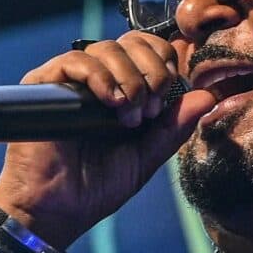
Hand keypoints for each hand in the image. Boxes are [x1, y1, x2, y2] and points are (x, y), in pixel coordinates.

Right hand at [0, 31, 218, 248]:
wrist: (56, 209)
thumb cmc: (96, 187)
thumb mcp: (146, 157)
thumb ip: (174, 127)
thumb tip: (208, 96)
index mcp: (124, 92)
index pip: (148, 50)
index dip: (164, 62)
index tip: (166, 95)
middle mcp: (99, 81)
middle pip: (131, 43)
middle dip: (151, 70)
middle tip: (150, 108)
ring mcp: (71, 81)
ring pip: (106, 48)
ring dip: (128, 77)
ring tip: (127, 114)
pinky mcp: (44, 84)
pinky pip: (75, 61)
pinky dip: (99, 76)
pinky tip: (109, 101)